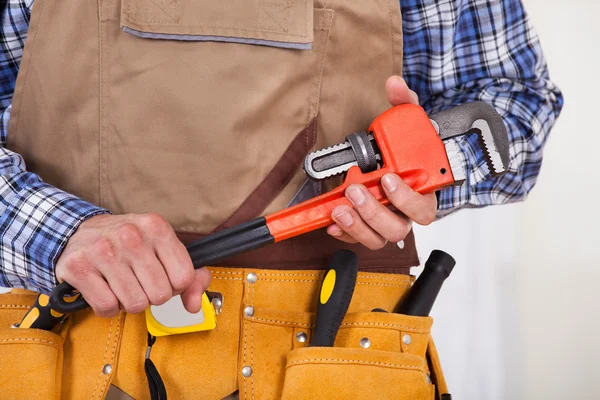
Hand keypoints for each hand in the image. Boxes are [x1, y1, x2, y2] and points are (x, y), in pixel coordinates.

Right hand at [55, 213, 211, 316]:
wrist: (78, 231)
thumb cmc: (126, 244)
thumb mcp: (162, 248)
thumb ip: (190, 277)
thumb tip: (194, 306)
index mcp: (157, 227)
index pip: (184, 277)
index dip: (175, 286)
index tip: (162, 277)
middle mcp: (131, 235)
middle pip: (160, 295)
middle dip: (151, 296)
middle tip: (138, 282)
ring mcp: (103, 250)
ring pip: (135, 304)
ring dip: (129, 303)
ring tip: (121, 285)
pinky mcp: (79, 267)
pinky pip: (107, 307)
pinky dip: (108, 307)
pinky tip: (104, 289)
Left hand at [327, 76, 436, 248]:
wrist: (403, 164)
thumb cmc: (409, 151)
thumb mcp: (410, 123)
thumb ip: (404, 103)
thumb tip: (393, 84)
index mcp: (424, 192)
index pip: (423, 207)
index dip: (406, 198)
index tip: (388, 178)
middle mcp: (407, 213)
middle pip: (399, 228)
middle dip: (374, 211)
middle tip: (356, 190)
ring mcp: (389, 222)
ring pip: (379, 238)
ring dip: (358, 226)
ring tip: (340, 208)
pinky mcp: (370, 228)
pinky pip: (359, 239)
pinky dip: (345, 233)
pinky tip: (332, 221)